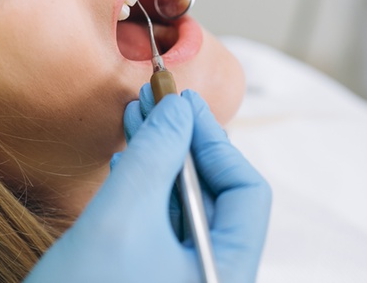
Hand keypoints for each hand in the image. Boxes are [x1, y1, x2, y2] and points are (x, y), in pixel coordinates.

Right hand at [24, 90, 270, 281]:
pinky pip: (161, 226)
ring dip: (160, 160)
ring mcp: (182, 281)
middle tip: (154, 101)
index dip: (214, 141)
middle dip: (183, 144)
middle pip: (216, 196)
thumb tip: (177, 109)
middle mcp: (212, 277)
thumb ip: (154, 157)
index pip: (246, 192)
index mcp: (227, 272)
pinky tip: (125, 161)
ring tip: (135, 120)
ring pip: (185, 208)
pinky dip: (145, 189)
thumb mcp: (121, 219)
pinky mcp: (154, 281)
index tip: (180, 103)